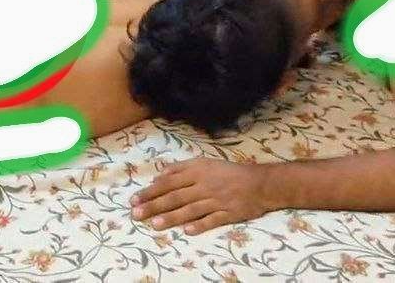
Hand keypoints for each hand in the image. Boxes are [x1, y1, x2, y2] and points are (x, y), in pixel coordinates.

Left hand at [130, 158, 279, 234]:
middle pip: (176, 196)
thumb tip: (158, 175)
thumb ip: (180, 168)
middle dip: (155, 205)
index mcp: (196, 171)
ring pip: (191, 209)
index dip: (151, 191)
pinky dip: (201, 225)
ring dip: (172, 217)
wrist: (260, 182)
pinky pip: (213, 220)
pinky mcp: (229, 213)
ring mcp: (217, 200)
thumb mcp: (203, 163)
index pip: (168, 182)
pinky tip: (188, 231)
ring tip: (155, 224)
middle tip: (137, 214)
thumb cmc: (227, 172)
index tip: (134, 200)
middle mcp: (204, 185)